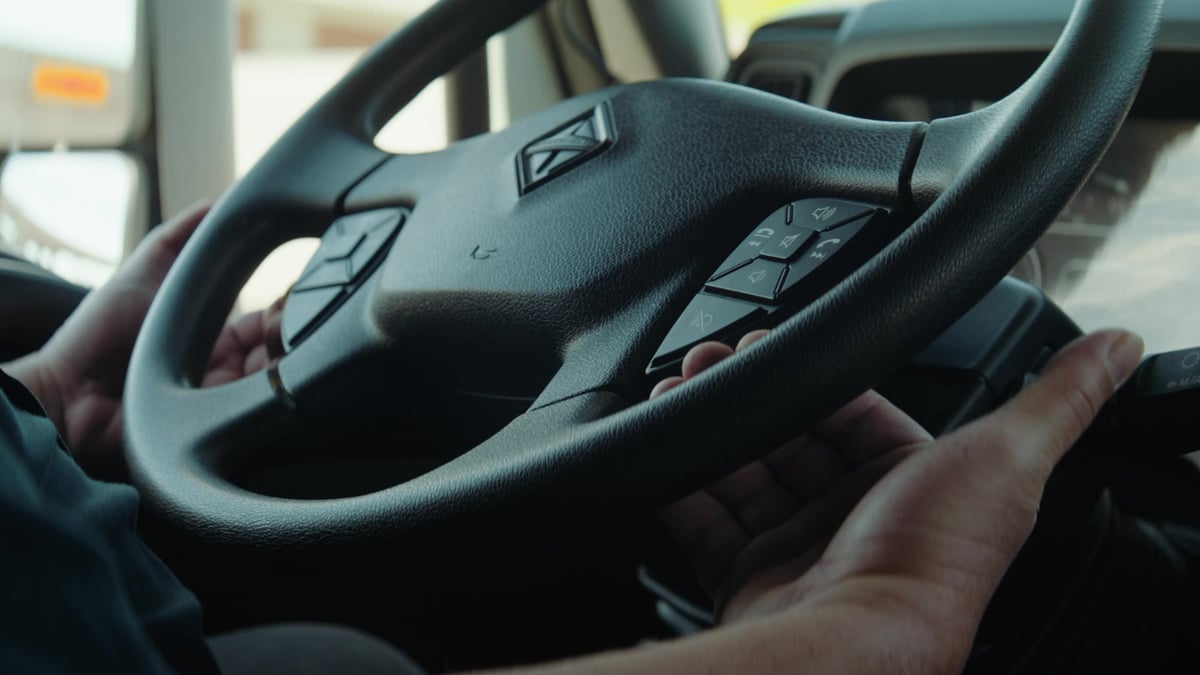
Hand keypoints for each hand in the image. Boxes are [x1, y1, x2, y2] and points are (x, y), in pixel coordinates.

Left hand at [5, 203, 284, 479]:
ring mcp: (228, 398)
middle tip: (300, 310)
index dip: (293, 301)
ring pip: (281, 374)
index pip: (273, 318)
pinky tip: (274, 365)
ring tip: (283, 334)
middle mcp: (229, 367)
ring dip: (289, 351)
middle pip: (285, 346)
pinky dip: (275, 385)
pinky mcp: (222, 425)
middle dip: (298, 326)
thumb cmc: (102, 330)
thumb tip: (224, 197)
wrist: (72, 390)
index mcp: (218, 333)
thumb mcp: (150, 266)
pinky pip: (262, 406)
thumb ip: (186, 234)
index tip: (308, 282)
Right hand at [653, 329, 1142, 671]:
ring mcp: (797, 555)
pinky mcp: (747, 581)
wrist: (857, 641)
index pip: (856, 414)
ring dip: (714, 429)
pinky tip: (667, 447)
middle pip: (793, 438)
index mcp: (915, 490)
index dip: (817, 377)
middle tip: (715, 362)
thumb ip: (1060, 399)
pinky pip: (705, 520)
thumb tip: (1125, 347)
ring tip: (681, 391)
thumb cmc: (934, 561)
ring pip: (745, 473)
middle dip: (756, 395)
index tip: (774, 345)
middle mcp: (855, 523)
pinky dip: (682, 482)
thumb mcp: (1009, 458)